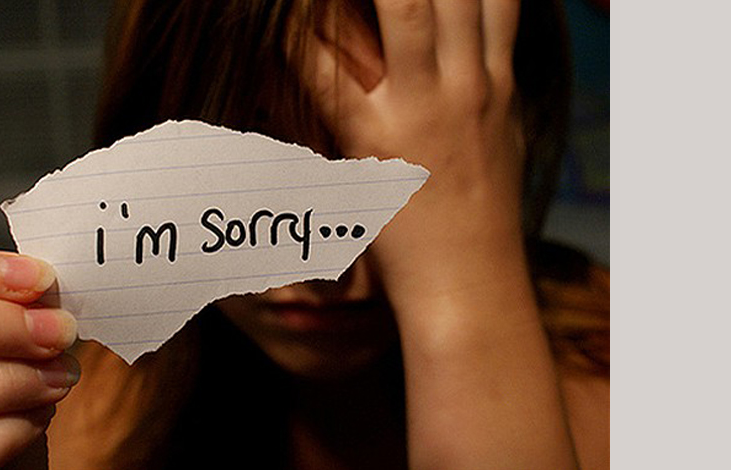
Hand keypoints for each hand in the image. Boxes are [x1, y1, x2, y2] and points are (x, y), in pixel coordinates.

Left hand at [298, 0, 526, 297]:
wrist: (470, 287)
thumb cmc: (481, 217)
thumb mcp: (503, 138)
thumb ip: (491, 86)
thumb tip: (485, 58)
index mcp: (496, 82)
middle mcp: (467, 84)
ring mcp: (424, 109)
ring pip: (406, 8)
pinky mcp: (375, 140)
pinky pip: (330, 73)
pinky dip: (300, 39)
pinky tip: (278, 24)